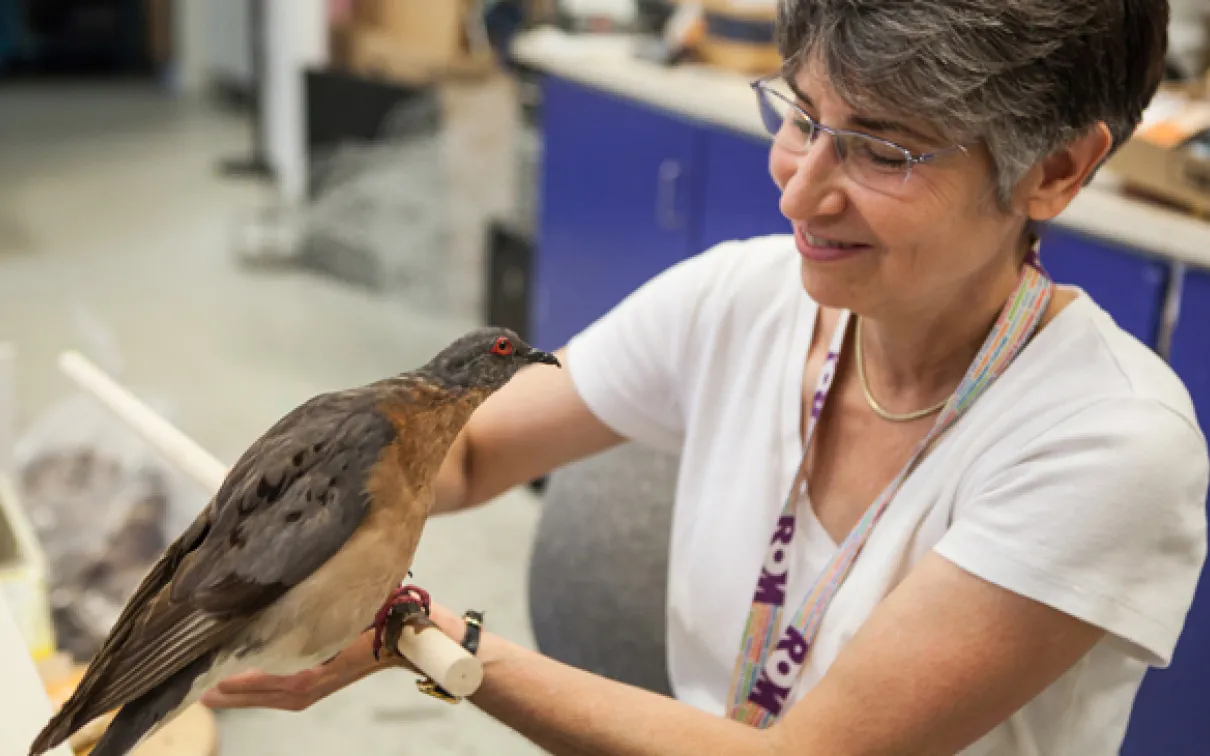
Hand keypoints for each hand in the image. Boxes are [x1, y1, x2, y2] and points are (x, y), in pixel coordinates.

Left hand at [200, 629, 412, 711]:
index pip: (254, 679)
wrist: (404, 642)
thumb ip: (309, 614)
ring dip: (234, 695)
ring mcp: (308, 690)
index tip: (200, 672)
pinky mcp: (313, 687)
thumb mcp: (340, 616)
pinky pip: (274, 695)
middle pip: (250, 694)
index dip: (225, 678)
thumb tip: (274, 603)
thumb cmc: (376, 623)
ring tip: (207, 689)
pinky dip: (253, 692)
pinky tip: (240, 685)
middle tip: (189, 683)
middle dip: (221, 690)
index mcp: (306, 674)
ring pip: (260, 698)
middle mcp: (302, 686)